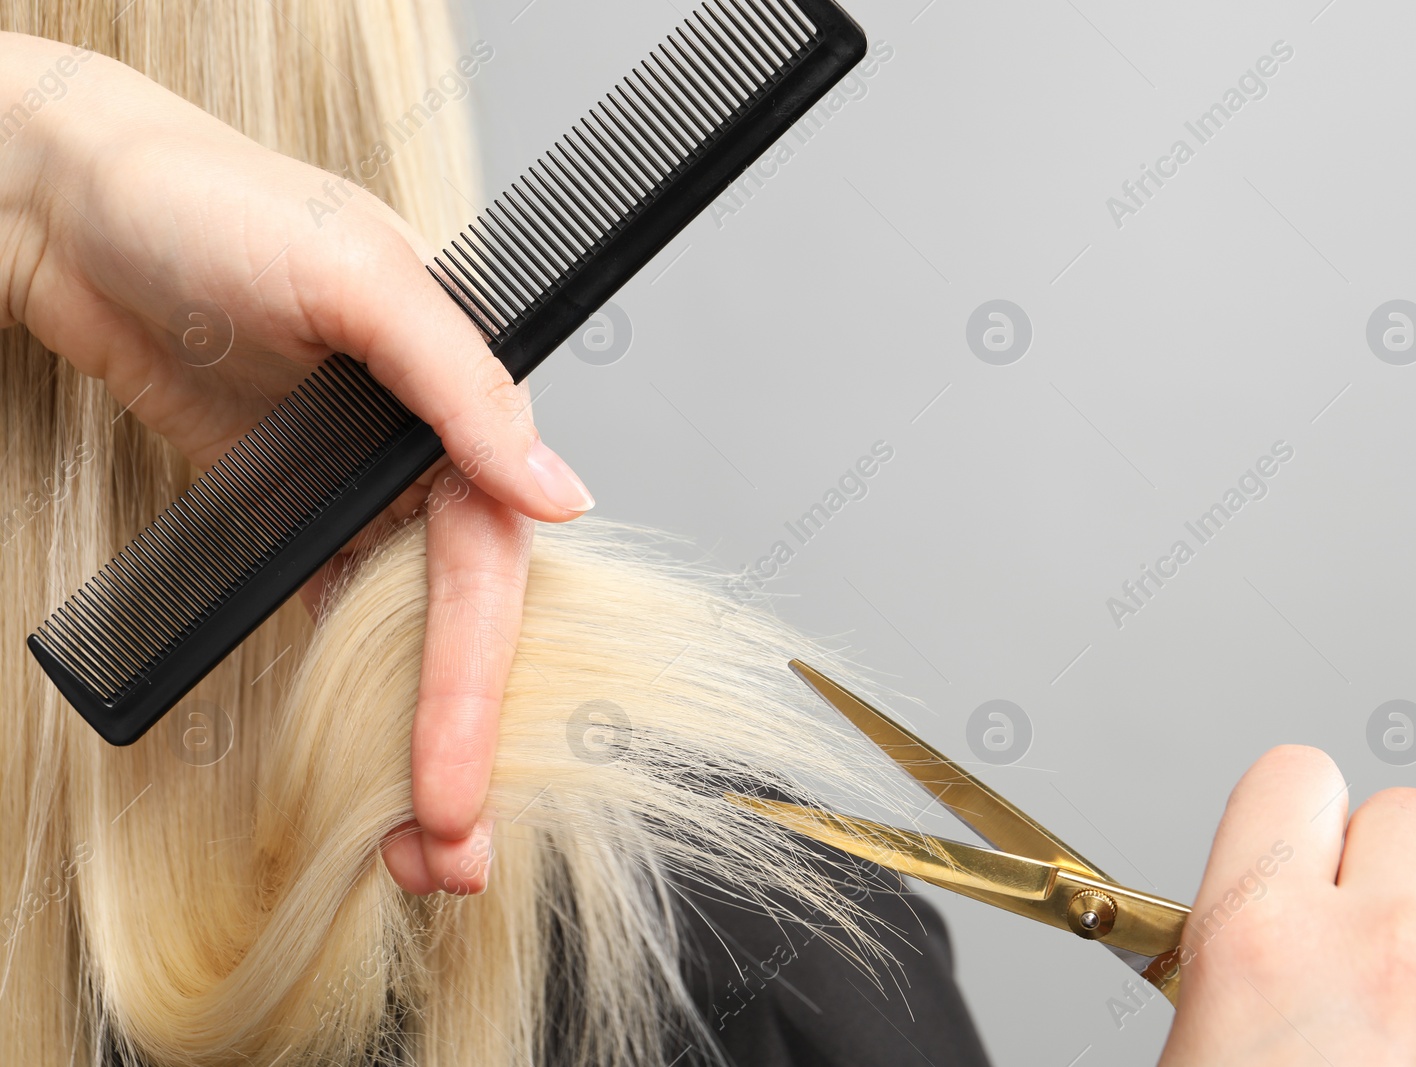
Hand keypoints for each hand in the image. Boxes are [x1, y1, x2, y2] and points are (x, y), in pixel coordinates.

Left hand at [0, 33, 591, 893]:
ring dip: (405, 731)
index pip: (488, 571)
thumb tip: (557, 491)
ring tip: (402, 842)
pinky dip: (344, 685)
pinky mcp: (286, 504)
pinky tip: (348, 753)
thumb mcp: (355, 274)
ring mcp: (351, 484)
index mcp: (461, 400)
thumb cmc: (212, 200)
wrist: (68, 198)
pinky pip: (329, 609)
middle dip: (455, 743)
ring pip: (399, 632)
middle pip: (457, 622)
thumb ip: (462, 384)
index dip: (473, 688)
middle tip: (446, 858)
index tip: (452, 791)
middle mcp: (420, 452)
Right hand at [1159, 746, 1415, 1065]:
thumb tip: (1266, 907)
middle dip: (1386, 868)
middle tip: (1355, 943)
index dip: (1291, 813)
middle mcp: (1388, 956)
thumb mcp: (1195, 1034)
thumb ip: (1239, 944)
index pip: (1295, 775)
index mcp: (1266, 940)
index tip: (1293, 850)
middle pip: (1411, 814)